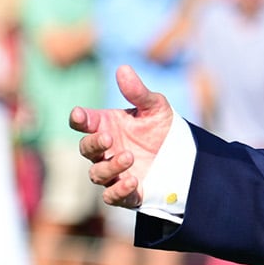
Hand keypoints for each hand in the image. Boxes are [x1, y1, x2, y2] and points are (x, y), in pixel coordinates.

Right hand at [69, 65, 173, 208]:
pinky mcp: (126, 193)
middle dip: (94, 143)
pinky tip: (132, 181)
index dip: (79, 119)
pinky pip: (112, 196)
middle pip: (85, 148)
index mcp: (106, 126)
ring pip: (97, 174)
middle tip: (109, 137)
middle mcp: (104, 151)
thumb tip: (123, 69)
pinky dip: (118, 190)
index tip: (80, 114)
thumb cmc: (162, 127)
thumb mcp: (155, 107)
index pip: (83, 123)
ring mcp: (113, 172)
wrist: (184, 155)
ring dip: (109, 166)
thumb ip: (138, 92)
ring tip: (129, 156)